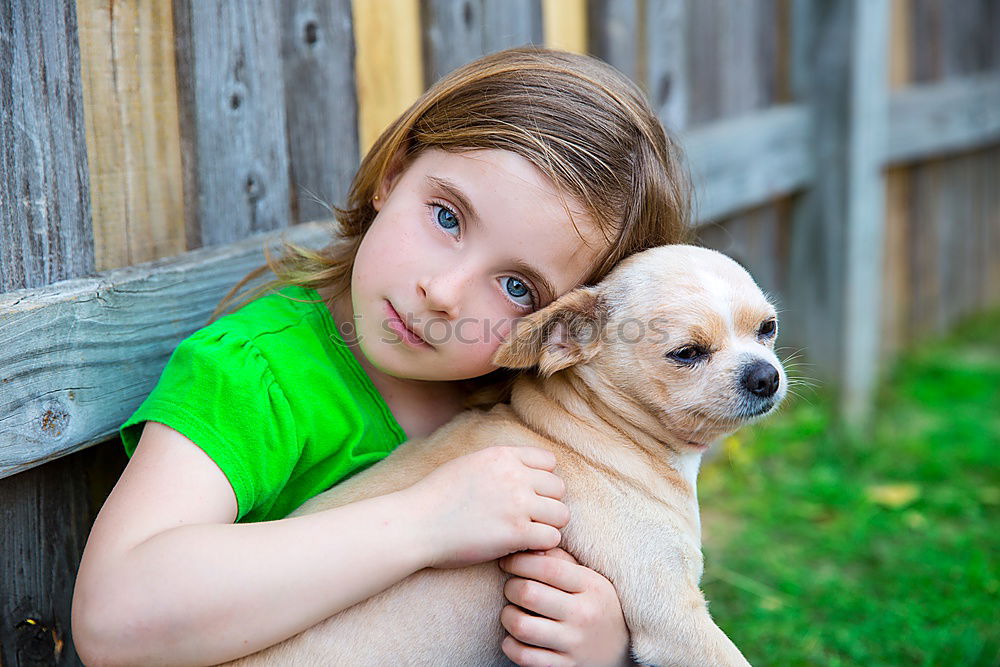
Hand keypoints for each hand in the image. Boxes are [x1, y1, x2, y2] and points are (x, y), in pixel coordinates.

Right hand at [404, 446, 567, 568]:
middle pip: (558, 488)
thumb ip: (498, 464)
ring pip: (561, 514)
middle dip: (547, 505)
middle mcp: (515, 475)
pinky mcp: (516, 533)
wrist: (415, 524)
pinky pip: (552, 538)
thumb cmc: (436, 498)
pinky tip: (521, 548)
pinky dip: (540, 547)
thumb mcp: (468, 464)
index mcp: (503, 455)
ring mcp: (517, 504)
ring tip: (526, 535)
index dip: (541, 481)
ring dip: (547, 527)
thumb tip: (521, 470)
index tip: (527, 496)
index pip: (549, 462)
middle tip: (528, 520)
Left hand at [498, 547, 634, 666]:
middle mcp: (584, 615)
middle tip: (511, 587)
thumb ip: (560, 559)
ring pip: (521, 626)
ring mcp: (574, 644)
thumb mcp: (589, 578)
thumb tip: (529, 546)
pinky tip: (514, 637)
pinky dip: (510, 645)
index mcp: (592, 586)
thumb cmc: (596, 605)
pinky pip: (524, 656)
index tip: (508, 561)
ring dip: (507, 616)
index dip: (519, 561)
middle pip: (528, 593)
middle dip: (510, 587)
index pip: (547, 567)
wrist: (621, 650)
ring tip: (512, 611)